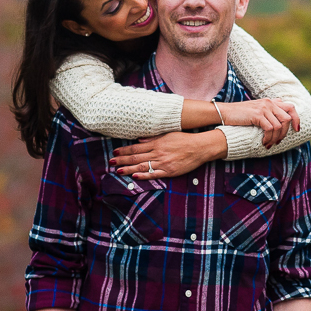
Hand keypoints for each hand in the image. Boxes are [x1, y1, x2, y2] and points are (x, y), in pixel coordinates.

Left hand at [112, 131, 226, 178]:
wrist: (199, 148)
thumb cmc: (185, 140)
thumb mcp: (168, 135)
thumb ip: (153, 138)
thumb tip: (139, 139)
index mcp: (157, 143)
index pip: (136, 147)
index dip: (125, 151)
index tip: (115, 152)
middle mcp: (158, 153)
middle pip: (136, 157)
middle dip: (122, 160)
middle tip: (111, 162)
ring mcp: (163, 163)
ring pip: (142, 166)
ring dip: (129, 168)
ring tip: (118, 170)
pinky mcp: (170, 171)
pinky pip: (154, 174)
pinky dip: (144, 175)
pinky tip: (134, 176)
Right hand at [219, 99, 299, 147]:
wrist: (225, 112)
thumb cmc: (240, 113)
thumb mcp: (257, 108)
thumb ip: (269, 107)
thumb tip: (281, 108)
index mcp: (271, 101)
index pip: (291, 107)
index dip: (297, 119)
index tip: (296, 130)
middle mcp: (269, 103)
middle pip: (287, 118)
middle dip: (285, 133)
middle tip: (278, 141)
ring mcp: (263, 108)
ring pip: (279, 126)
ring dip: (275, 138)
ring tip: (269, 144)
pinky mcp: (257, 115)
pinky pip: (270, 129)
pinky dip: (269, 138)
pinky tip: (264, 142)